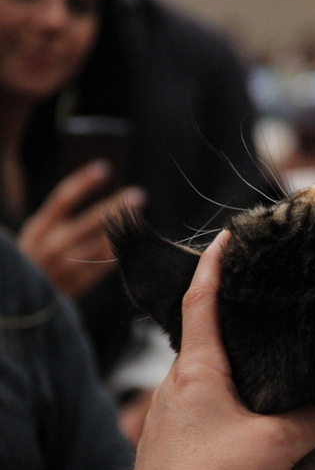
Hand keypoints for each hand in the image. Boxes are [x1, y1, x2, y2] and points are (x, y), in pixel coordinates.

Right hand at [17, 160, 145, 298]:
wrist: (19, 301)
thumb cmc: (33, 260)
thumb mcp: (37, 235)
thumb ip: (60, 219)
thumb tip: (98, 199)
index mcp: (38, 229)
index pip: (62, 199)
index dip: (83, 182)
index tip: (104, 168)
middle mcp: (51, 246)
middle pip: (88, 221)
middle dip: (115, 206)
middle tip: (138, 194)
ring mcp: (64, 267)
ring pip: (100, 244)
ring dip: (124, 230)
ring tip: (141, 218)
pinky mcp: (77, 284)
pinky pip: (104, 266)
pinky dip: (119, 253)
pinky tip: (135, 243)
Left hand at [132, 230, 314, 469]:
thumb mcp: (275, 446)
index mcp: (196, 370)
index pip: (200, 299)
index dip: (213, 263)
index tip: (229, 235)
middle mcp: (175, 385)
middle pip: (201, 331)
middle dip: (228, 310)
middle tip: (259, 293)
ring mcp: (167, 413)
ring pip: (200, 368)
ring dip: (226, 353)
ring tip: (260, 349)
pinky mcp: (170, 439)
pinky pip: (196, 399)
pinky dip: (221, 388)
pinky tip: (245, 407)